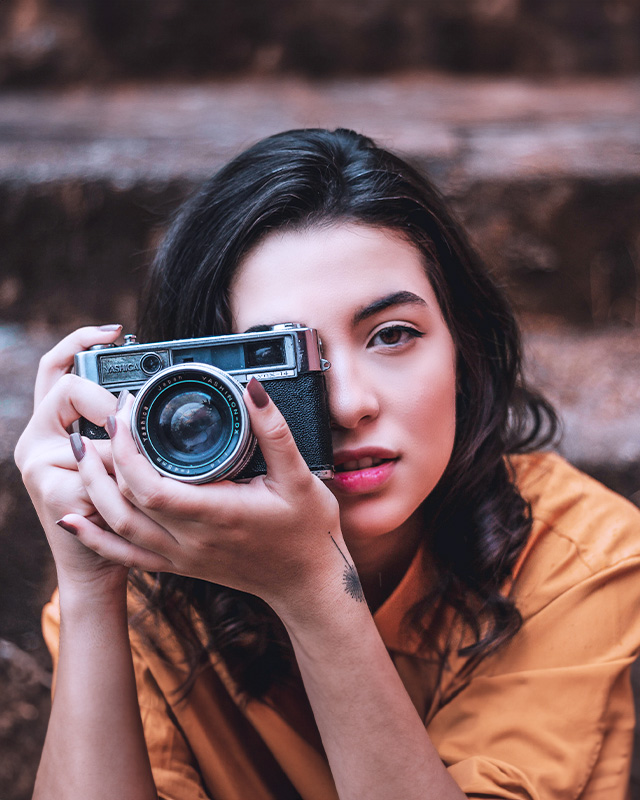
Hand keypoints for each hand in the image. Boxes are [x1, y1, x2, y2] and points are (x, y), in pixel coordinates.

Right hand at [14, 325, 127, 595]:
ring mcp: (38, 466)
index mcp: (50, 426)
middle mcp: (36, 442)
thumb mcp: (116, 459)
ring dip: (119, 451)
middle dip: (104, 400)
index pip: (55, 368)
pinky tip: (129, 496)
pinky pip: (98, 468)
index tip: (116, 331)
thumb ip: (120, 427)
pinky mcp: (51, 490)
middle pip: (65, 389)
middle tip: (128, 420)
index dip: (80, 342)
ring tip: (134, 473)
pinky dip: (121, 479)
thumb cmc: (116, 506)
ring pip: (86, 430)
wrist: (97, 564)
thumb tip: (147, 398)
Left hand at [62, 380, 342, 617]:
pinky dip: (95, 536)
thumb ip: (273, 430)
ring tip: (82, 452)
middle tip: (99, 420)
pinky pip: (126, 555)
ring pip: (119, 527)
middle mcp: (191, 540)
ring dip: (93, 489)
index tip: (123, 414)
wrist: (308, 584)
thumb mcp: (299, 475)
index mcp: (216, 514)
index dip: (127, 450)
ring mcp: (181, 556)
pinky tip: (73, 518)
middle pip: (125, 503)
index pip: (151, 487)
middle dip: (103, 459)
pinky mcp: (179, 565)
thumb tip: (252, 388)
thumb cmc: (307, 530)